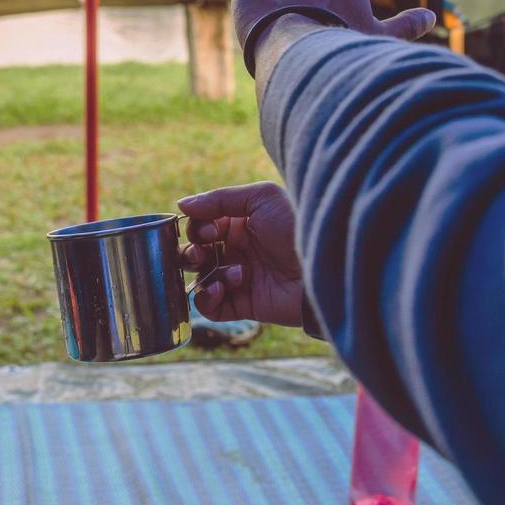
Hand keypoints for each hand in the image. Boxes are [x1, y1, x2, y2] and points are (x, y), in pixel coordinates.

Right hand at [177, 182, 307, 326]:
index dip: (196, 228)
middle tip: (201, 254)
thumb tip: (181, 204)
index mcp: (239, 224)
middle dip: (190, 253)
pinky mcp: (243, 305)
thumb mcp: (261, 198)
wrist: (324, 266)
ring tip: (232, 273)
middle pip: (194, 253)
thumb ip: (219, 199)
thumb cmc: (296, 225)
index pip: (201, 226)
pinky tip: (222, 289)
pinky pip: (210, 307)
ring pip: (199, 279)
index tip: (207, 230)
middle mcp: (237, 251)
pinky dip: (207, 299)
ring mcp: (239, 279)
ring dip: (204, 274)